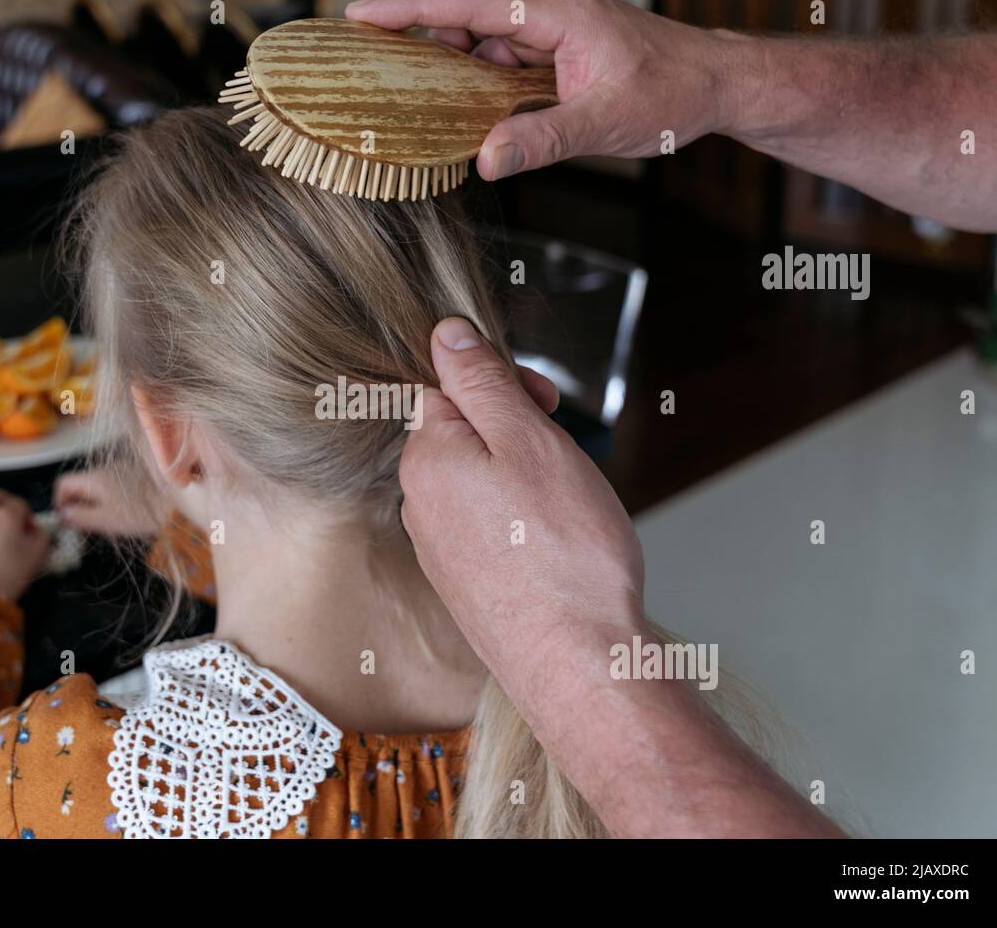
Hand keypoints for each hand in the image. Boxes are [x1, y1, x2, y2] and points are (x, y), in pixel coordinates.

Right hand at [53, 467, 159, 538]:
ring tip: (107, 522)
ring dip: (95, 503)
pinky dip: (111, 498)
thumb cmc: (141, 513)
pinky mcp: (136, 475)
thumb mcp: (105, 520)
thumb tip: (63, 514)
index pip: (63, 483)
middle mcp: (105, 469)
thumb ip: (80, 517)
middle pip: (80, 485)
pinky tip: (124, 514)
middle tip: (87, 525)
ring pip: (97, 486)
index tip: (67, 518)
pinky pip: (113, 485)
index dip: (59, 501)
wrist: (178, 503)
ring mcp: (121, 469)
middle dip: (78, 505)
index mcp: (94, 478)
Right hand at [347, 0, 738, 177]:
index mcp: (555, 11)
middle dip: (417, 45)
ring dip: (447, 75)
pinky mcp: (550, 55)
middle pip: (464, 21)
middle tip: (371, 73)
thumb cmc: (673, 89)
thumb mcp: (606, 121)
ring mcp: (547, 33)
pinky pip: (498, 67)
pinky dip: (474, 90)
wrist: (714, 84)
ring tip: (408, 104)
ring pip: (478, 47)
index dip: (411, 9)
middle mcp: (545, 13)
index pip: (468, 2)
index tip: (362, 14)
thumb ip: (544, 138)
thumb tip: (486, 159)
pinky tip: (459, 117)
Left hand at [399, 317, 644, 680]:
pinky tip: (554, 538)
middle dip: (516, 428)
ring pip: (478, 479)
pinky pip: (487, 524)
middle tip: (564, 448)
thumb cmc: (563, 553)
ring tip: (566, 502)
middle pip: (463, 433)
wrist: (577, 661)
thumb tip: (445, 334)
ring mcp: (438, 546)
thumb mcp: (528, 440)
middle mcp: (419, 501)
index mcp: (426, 458)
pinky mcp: (463, 581)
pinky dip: (520, 518)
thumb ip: (482, 383)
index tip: (544, 401)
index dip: (500, 383)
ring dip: (522, 473)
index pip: (447, 388)